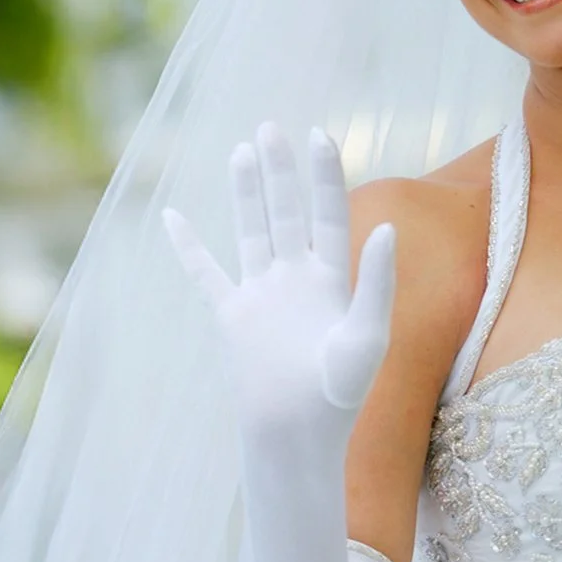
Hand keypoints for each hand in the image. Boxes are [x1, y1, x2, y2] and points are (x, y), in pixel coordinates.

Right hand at [162, 122, 396, 440]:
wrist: (295, 433)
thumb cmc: (339, 394)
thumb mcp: (367, 335)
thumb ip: (378, 282)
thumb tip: (389, 228)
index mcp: (333, 280)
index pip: (329, 214)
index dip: (323, 176)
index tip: (318, 135)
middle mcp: (297, 280)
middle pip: (287, 212)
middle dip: (280, 172)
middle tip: (271, 127)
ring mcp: (262, 295)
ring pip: (251, 230)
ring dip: (246, 193)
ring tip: (242, 149)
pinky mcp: (232, 316)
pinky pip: (205, 273)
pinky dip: (187, 247)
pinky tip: (172, 216)